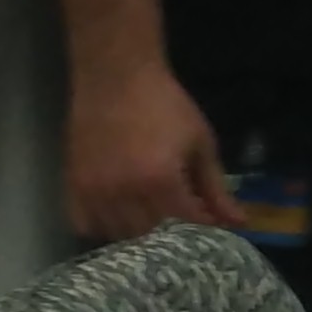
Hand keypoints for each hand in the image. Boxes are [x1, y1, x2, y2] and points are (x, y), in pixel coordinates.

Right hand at [63, 63, 236, 240]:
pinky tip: (120, 214)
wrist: (116, 75)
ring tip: (153, 215)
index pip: (187, 224)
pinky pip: (85, 223)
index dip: (203, 226)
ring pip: (118, 234)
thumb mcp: (200, 144)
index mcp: (160, 180)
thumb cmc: (165, 104)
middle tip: (181, 216)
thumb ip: (216, 188)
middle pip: (152, 235)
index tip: (209, 220)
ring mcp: (93, 190)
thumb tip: (238, 223)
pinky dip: (103, 226)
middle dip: (172, 231)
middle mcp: (123, 191)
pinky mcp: (73, 184)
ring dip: (139, 232)